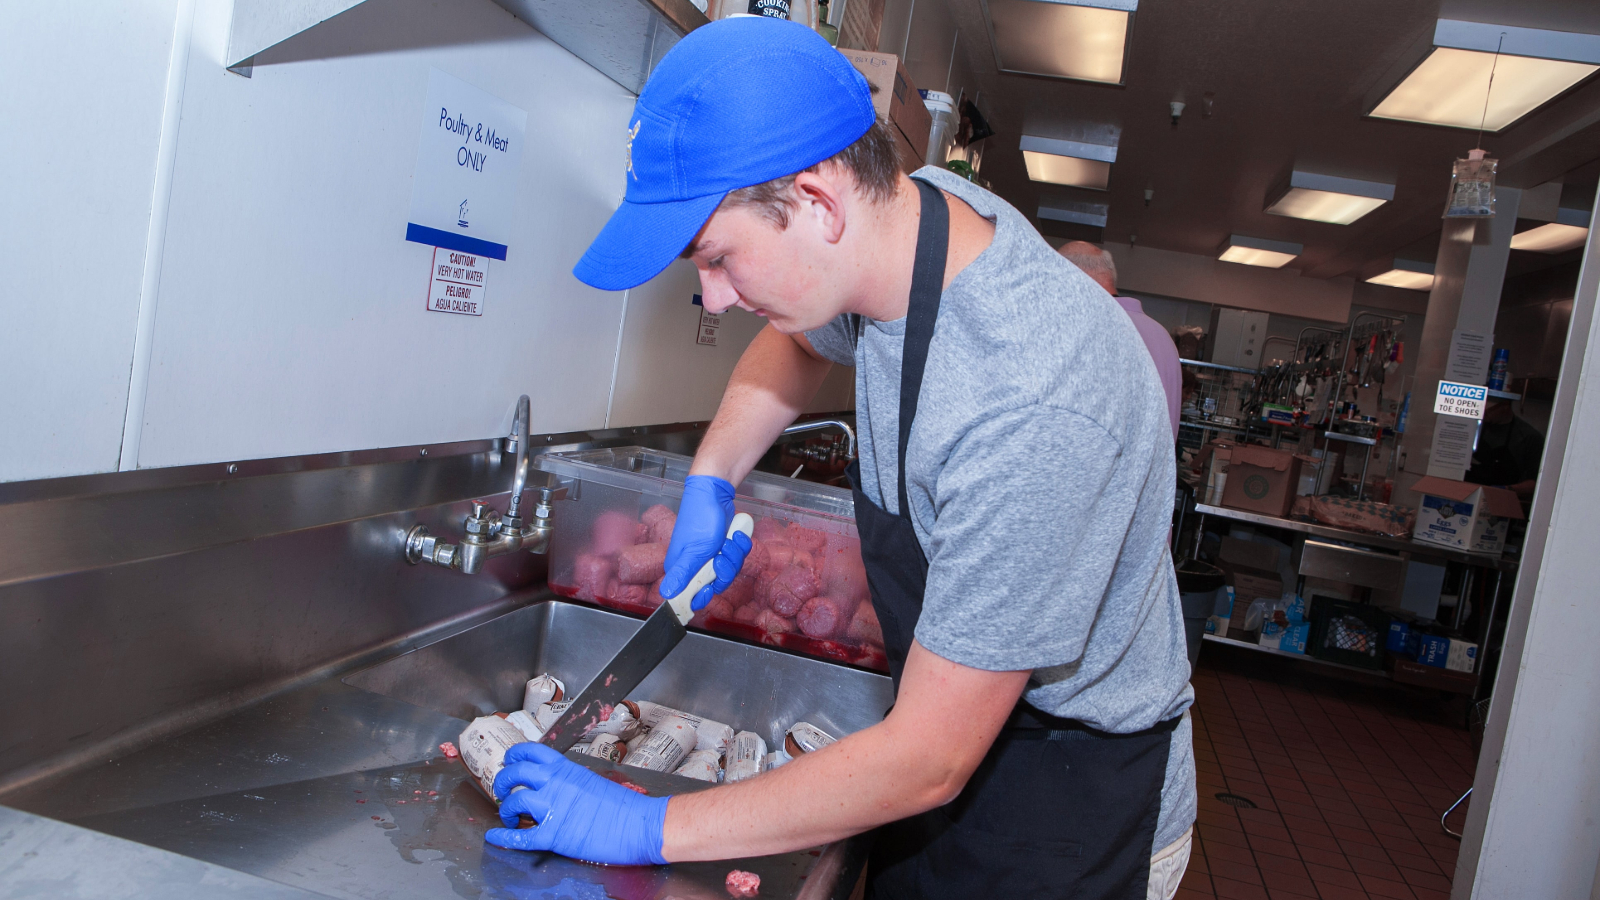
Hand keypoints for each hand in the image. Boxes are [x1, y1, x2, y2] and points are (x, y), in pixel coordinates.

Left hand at [486, 742, 667, 864]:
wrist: (641, 825)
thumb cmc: (625, 807)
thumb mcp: (594, 781)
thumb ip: (571, 781)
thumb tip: (557, 786)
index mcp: (567, 769)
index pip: (531, 751)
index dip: (514, 755)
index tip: (509, 760)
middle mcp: (557, 783)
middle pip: (515, 773)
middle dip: (503, 781)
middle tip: (503, 789)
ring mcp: (554, 808)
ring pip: (514, 801)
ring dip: (505, 809)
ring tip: (508, 816)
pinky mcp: (555, 835)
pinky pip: (521, 836)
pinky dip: (504, 837)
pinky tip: (496, 837)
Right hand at [660, 475, 751, 610]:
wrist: (714, 493)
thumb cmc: (700, 519)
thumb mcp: (693, 551)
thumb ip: (682, 575)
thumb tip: (666, 594)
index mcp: (680, 569)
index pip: (689, 595)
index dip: (702, 596)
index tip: (710, 587)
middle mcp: (693, 565)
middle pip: (715, 584)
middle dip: (725, 569)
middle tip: (722, 552)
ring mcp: (709, 557)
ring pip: (729, 571)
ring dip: (734, 555)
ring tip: (729, 539)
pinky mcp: (722, 548)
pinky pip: (736, 558)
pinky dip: (739, 546)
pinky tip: (737, 534)